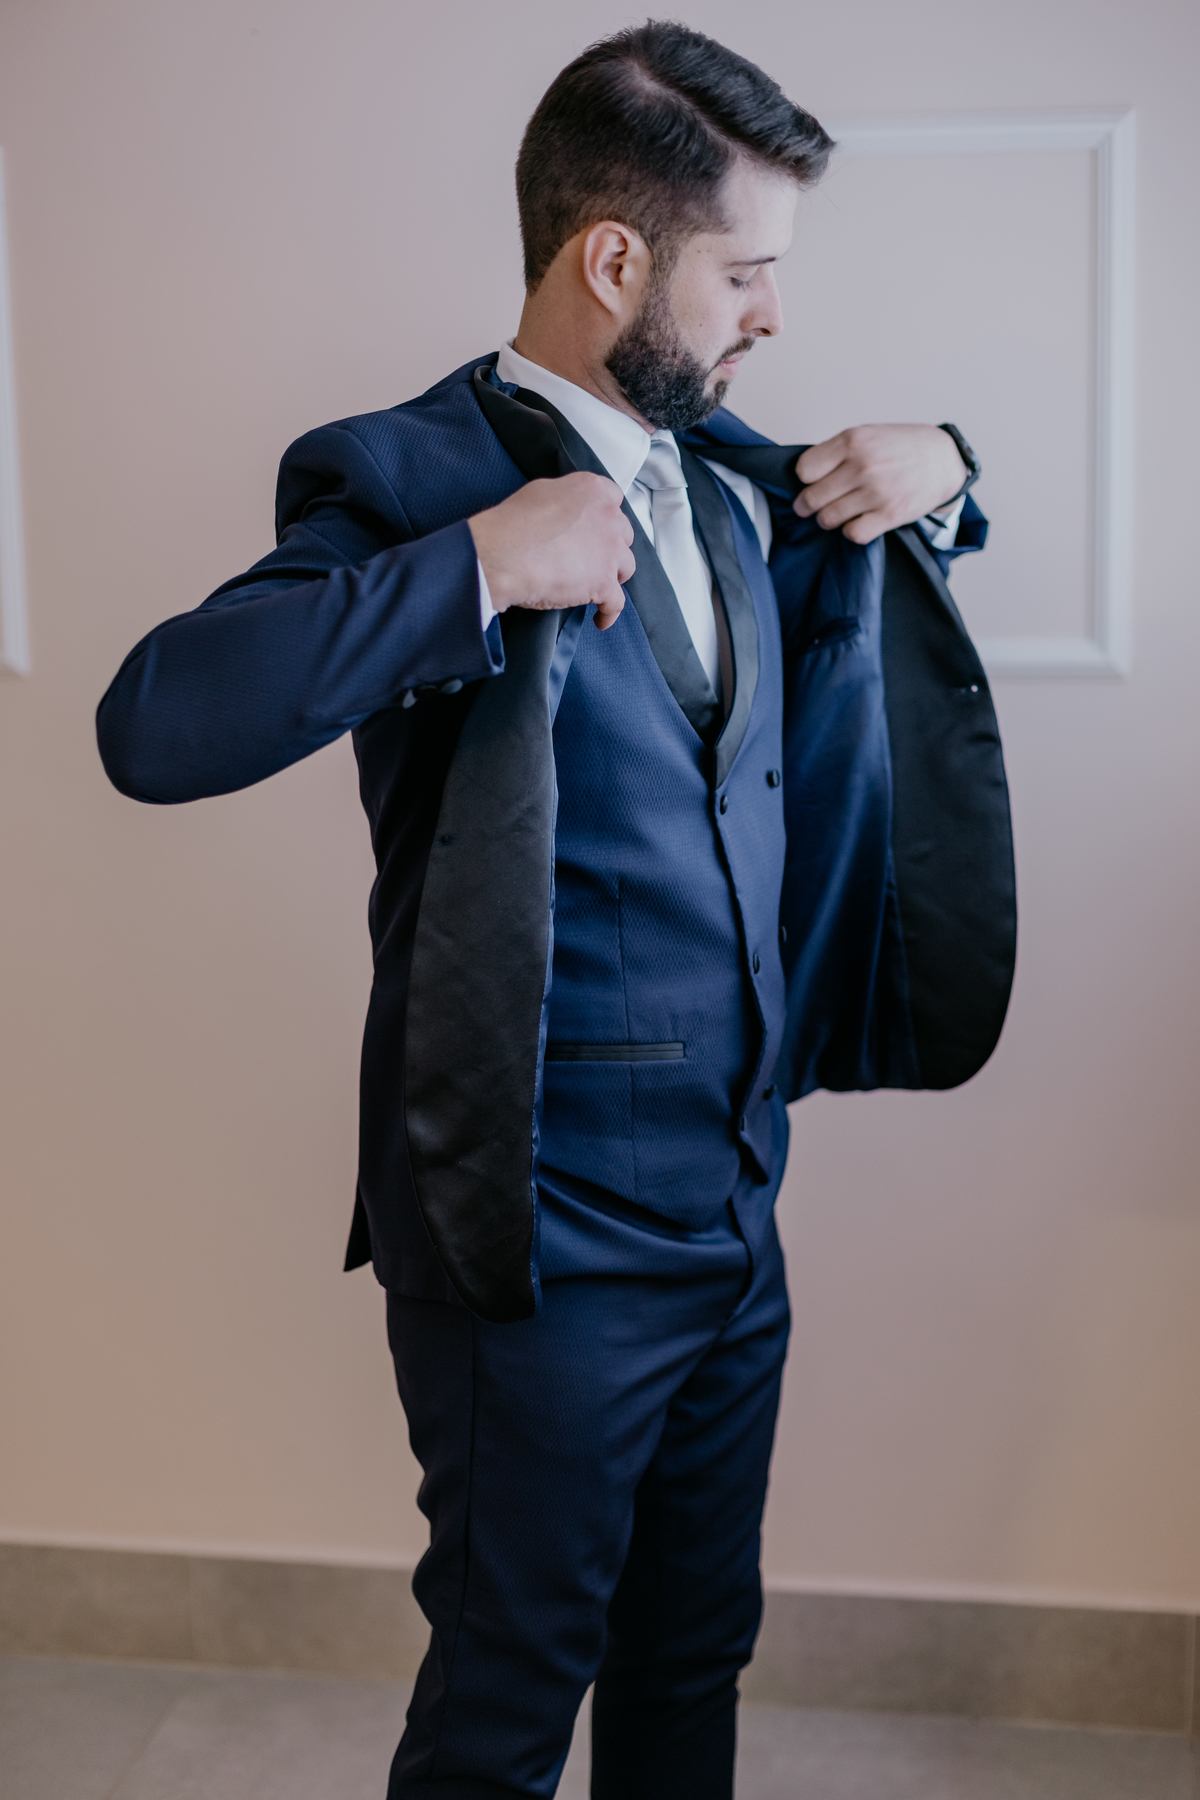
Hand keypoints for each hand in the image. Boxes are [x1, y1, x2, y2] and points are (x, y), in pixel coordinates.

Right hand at [469, 473, 633, 630]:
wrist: (504, 554)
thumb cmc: (513, 525)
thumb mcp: (541, 493)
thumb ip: (565, 500)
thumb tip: (565, 511)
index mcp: (592, 492)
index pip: (614, 500)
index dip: (606, 518)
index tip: (602, 527)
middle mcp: (607, 518)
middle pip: (623, 535)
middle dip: (612, 546)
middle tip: (598, 557)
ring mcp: (609, 552)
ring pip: (626, 567)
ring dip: (615, 576)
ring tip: (602, 586)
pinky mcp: (604, 583)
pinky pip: (616, 603)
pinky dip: (608, 613)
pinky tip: (601, 618)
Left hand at [793, 424, 967, 544]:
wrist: (944, 460)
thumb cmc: (902, 447)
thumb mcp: (868, 434)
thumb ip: (837, 452)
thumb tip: (805, 477)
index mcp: (853, 440)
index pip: (804, 470)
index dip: (806, 478)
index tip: (813, 481)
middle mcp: (863, 465)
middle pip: (812, 498)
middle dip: (809, 504)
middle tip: (813, 505)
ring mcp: (876, 492)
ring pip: (828, 518)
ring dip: (829, 519)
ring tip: (838, 511)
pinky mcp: (889, 515)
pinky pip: (853, 534)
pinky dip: (852, 530)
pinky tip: (858, 520)